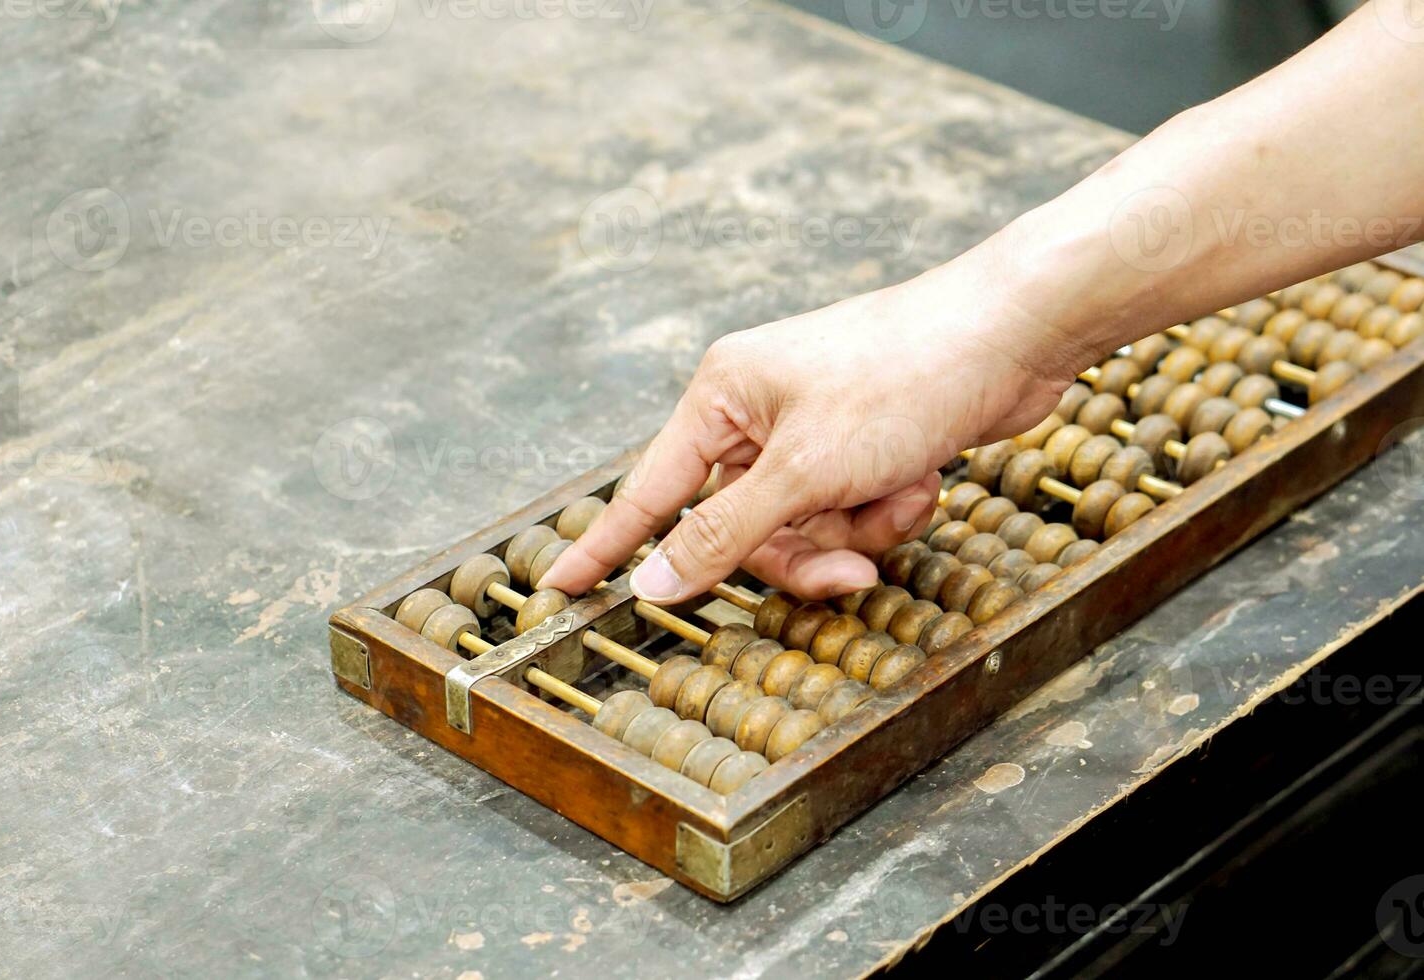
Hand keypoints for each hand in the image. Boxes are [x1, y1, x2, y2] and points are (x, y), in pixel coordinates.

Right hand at [538, 240, 1089, 603]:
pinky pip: (854, 514)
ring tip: (901, 492)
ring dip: (858, 530)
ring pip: (806, 530)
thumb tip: (654, 581)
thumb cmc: (903, 374)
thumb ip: (724, 534)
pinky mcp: (865, 446)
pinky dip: (890, 509)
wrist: (1012, 335)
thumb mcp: (804, 469)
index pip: (648, 492)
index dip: (606, 546)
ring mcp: (815, 431)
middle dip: (804, 551)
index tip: (559, 588)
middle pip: (743, 531)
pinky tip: (924, 475)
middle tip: (848, 560)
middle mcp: (759, 413)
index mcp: (722, 398)